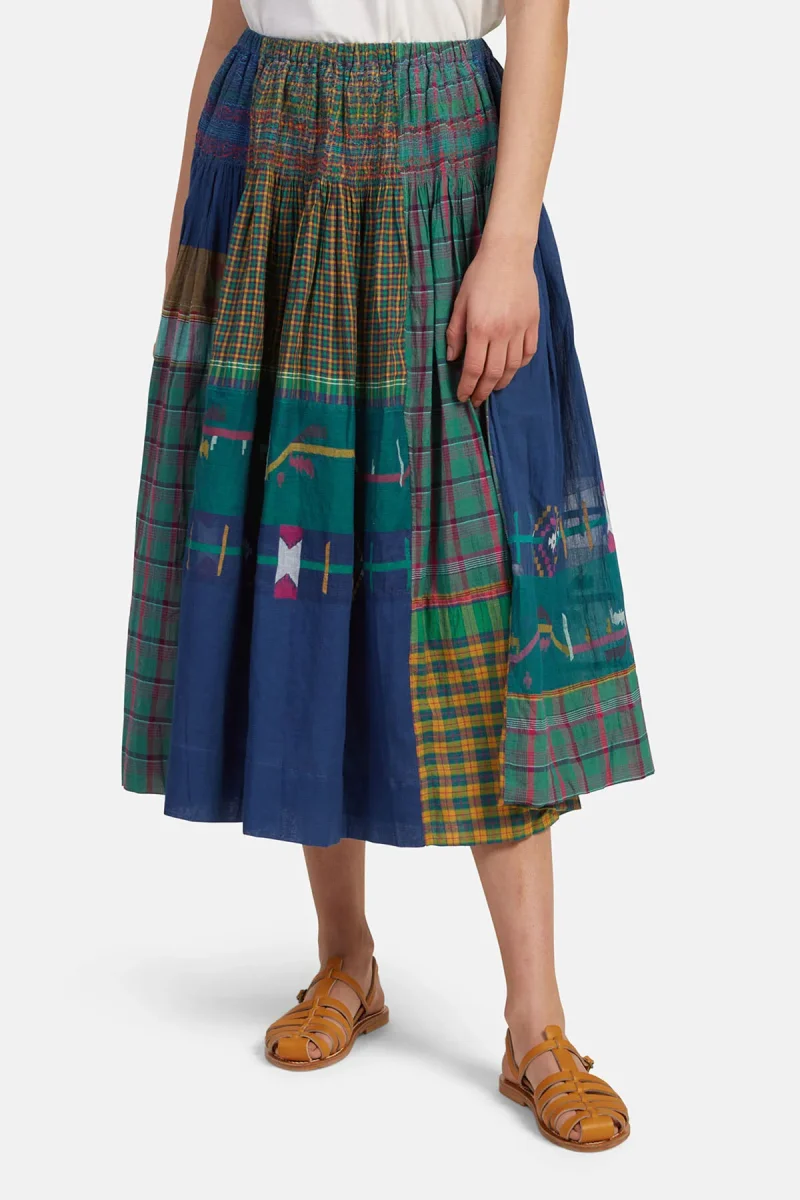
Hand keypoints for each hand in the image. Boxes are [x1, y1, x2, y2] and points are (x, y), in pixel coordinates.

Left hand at [446, 238, 539, 405]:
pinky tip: (512, 368)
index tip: (463, 397)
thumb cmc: (480, 276)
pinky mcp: (533, 322)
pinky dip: (520, 365)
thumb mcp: (460, 303)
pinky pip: (529, 352)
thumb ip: (455, 333)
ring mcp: (520, 328)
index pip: (473, 368)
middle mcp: (501, 333)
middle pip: (493, 373)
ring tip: (493, 387)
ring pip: (513, 367)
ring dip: (502, 382)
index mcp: (480, 328)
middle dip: (483, 391)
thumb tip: (452, 358)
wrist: (508, 254)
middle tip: (477, 400)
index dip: (467, 387)